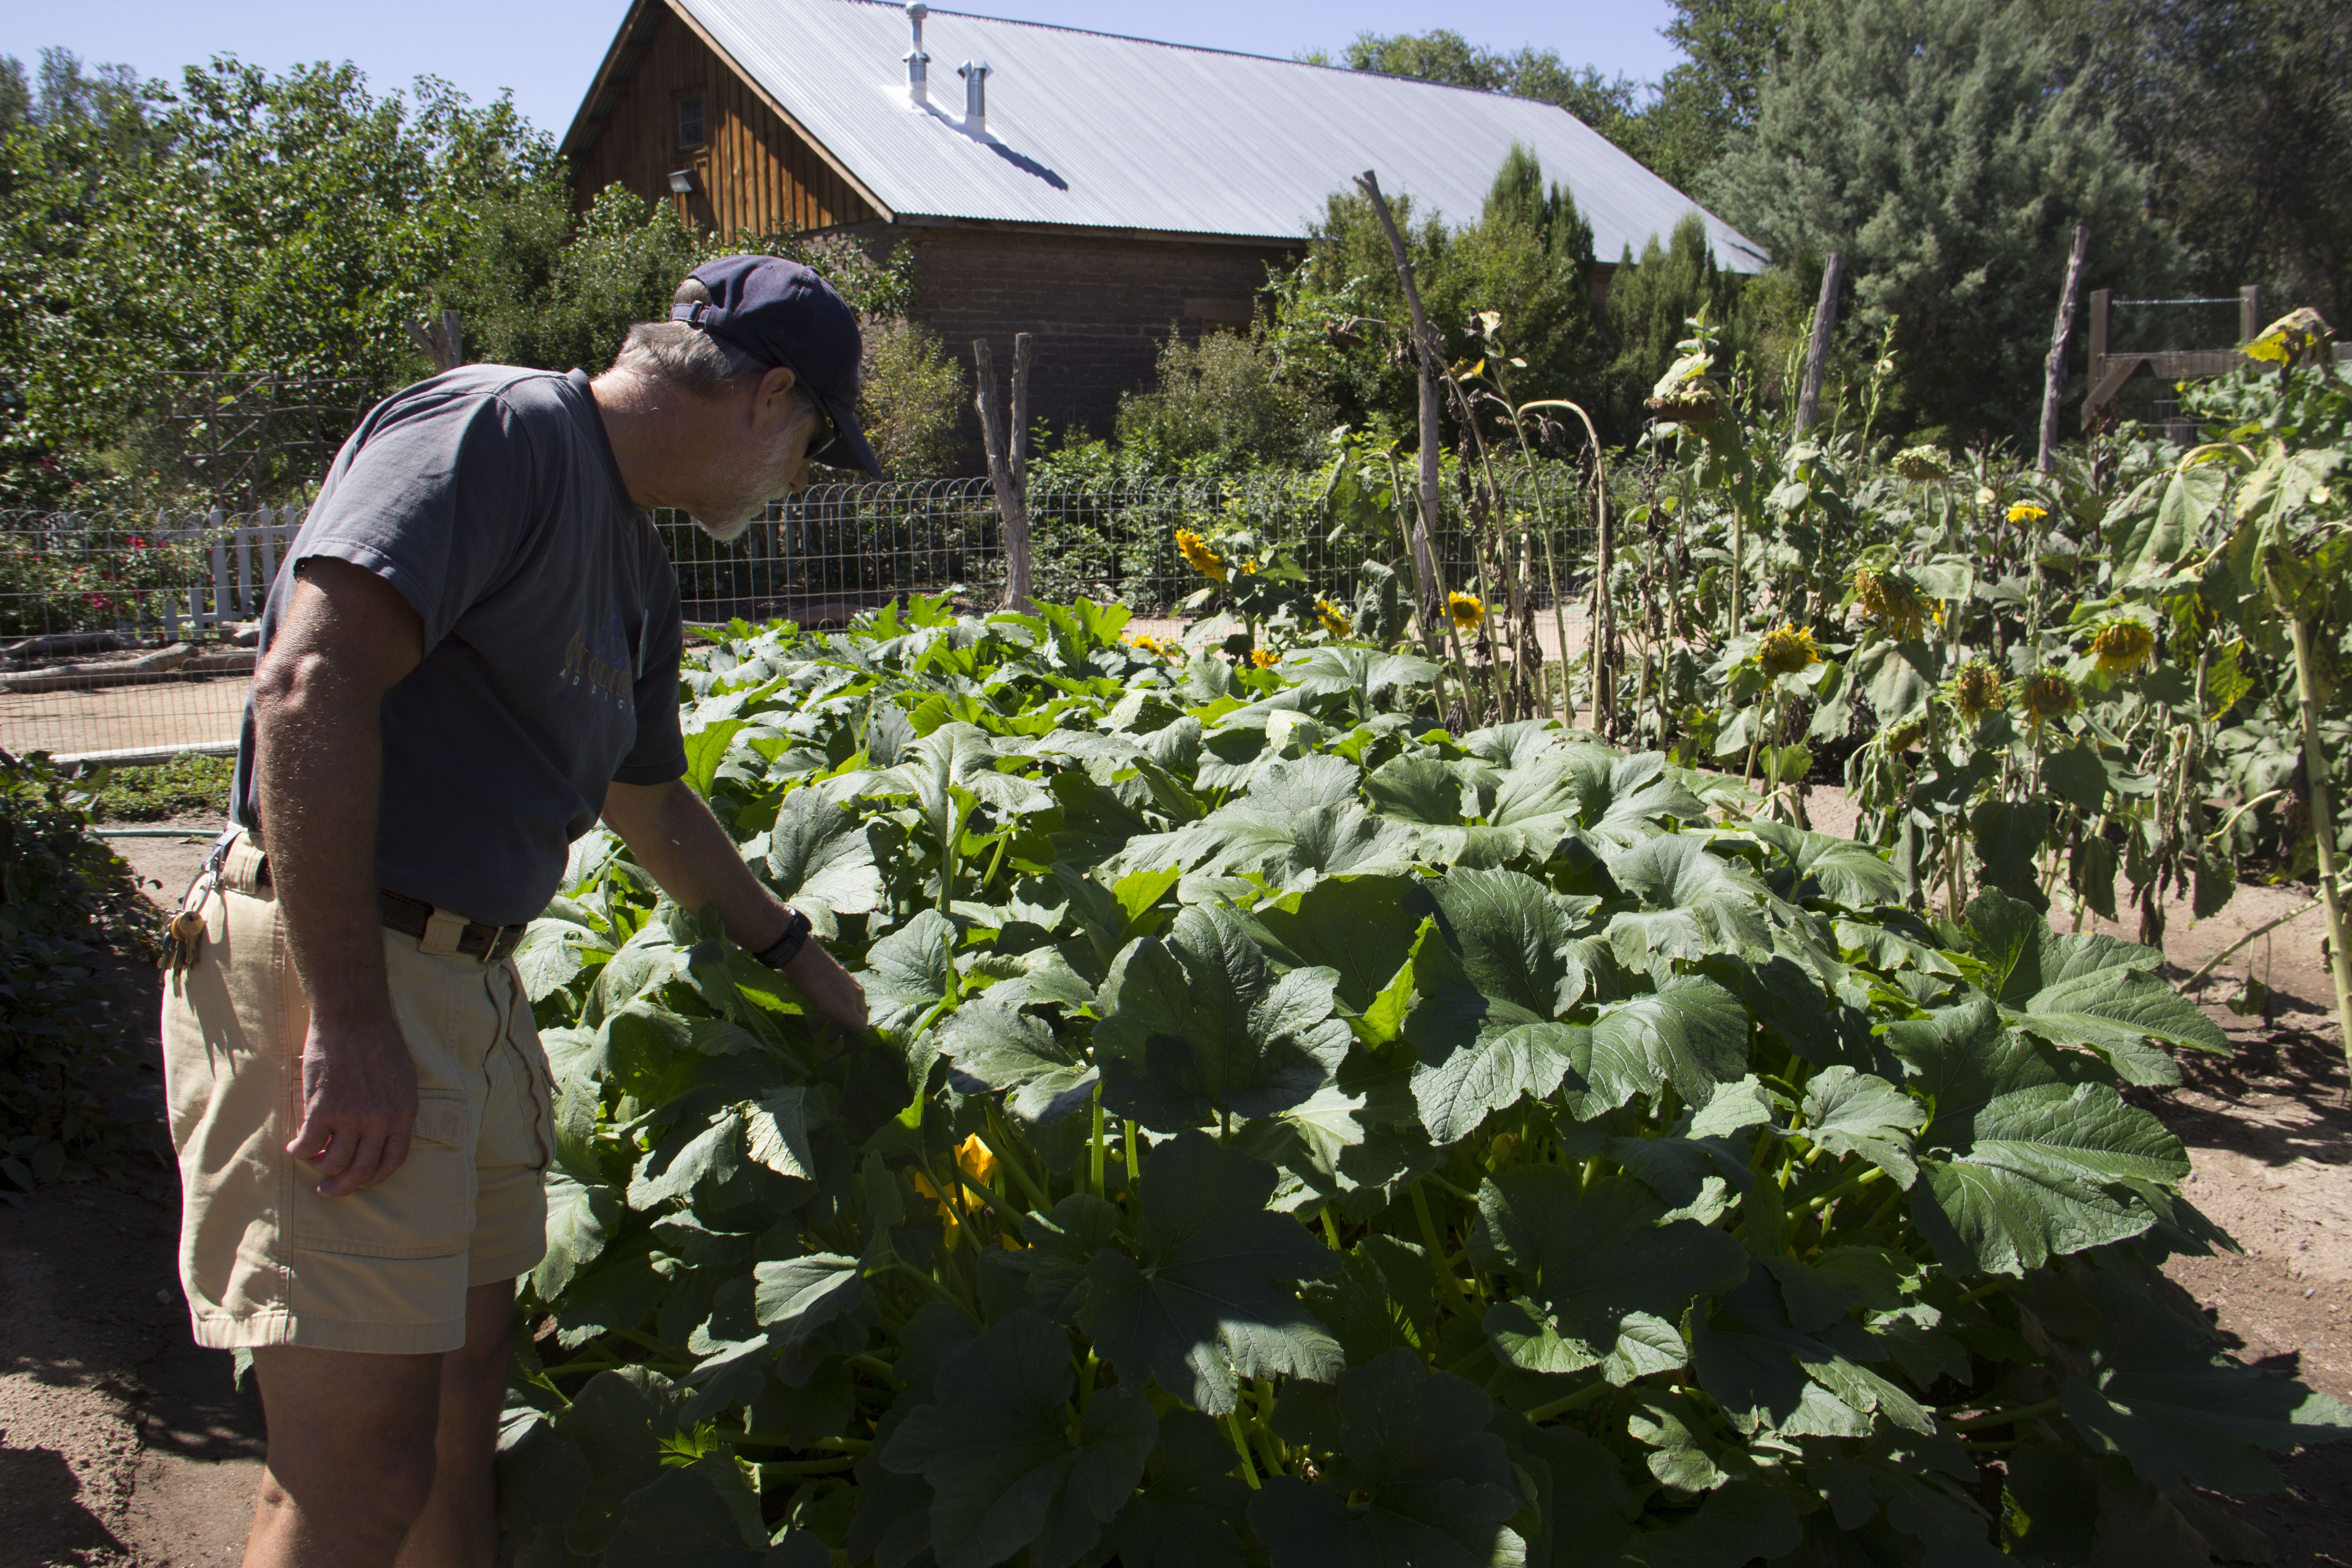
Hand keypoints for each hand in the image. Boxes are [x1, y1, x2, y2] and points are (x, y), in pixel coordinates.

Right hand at [286, 1012, 418, 1196]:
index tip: (360, 1180)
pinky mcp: (323, 1109)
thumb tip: (375, 1134)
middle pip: (362, 1170)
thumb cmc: (377, 1041)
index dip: (374, 1177)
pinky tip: (294, 1146)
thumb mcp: (401, 1077)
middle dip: (344, 1185)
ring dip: (319, 1168)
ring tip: (310, 1159)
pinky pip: (308, 1145)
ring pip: (334, 1162)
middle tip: (328, 1189)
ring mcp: (352, 1116)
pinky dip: (298, 1151)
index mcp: (403, 1112)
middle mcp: (381, 1120)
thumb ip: (391, 1107)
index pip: (393, 1160)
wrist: (354, 1016)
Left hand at [781, 940, 867, 1042]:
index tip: (845, 1043)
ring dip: (827, 1020)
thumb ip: (855, 1021)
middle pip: (848, 1012)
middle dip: (838, 1028)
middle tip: (828, 1041)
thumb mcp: (843, 1009)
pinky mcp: (822, 980)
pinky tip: (811, 1013)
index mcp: (858, 995)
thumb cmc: (824, 989)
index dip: (855, 1031)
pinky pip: (824, 999)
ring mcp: (836, 983)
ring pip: (834, 1006)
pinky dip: (819, 1009)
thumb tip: (865, 1030)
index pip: (862, 1018)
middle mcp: (850, 988)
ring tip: (816, 1030)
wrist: (804, 962)